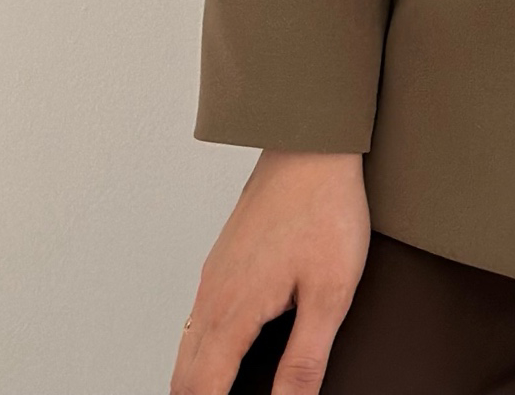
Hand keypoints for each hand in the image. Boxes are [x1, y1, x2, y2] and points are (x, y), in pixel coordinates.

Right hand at [172, 149, 369, 394]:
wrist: (312, 144)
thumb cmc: (324, 209)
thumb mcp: (329, 293)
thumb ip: (305, 359)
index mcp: (233, 311)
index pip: (203, 391)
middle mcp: (213, 296)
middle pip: (184, 376)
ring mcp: (214, 276)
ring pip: (187, 348)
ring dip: (195, 381)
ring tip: (218, 393)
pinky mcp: (223, 261)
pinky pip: (198, 320)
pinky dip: (200, 352)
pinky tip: (225, 355)